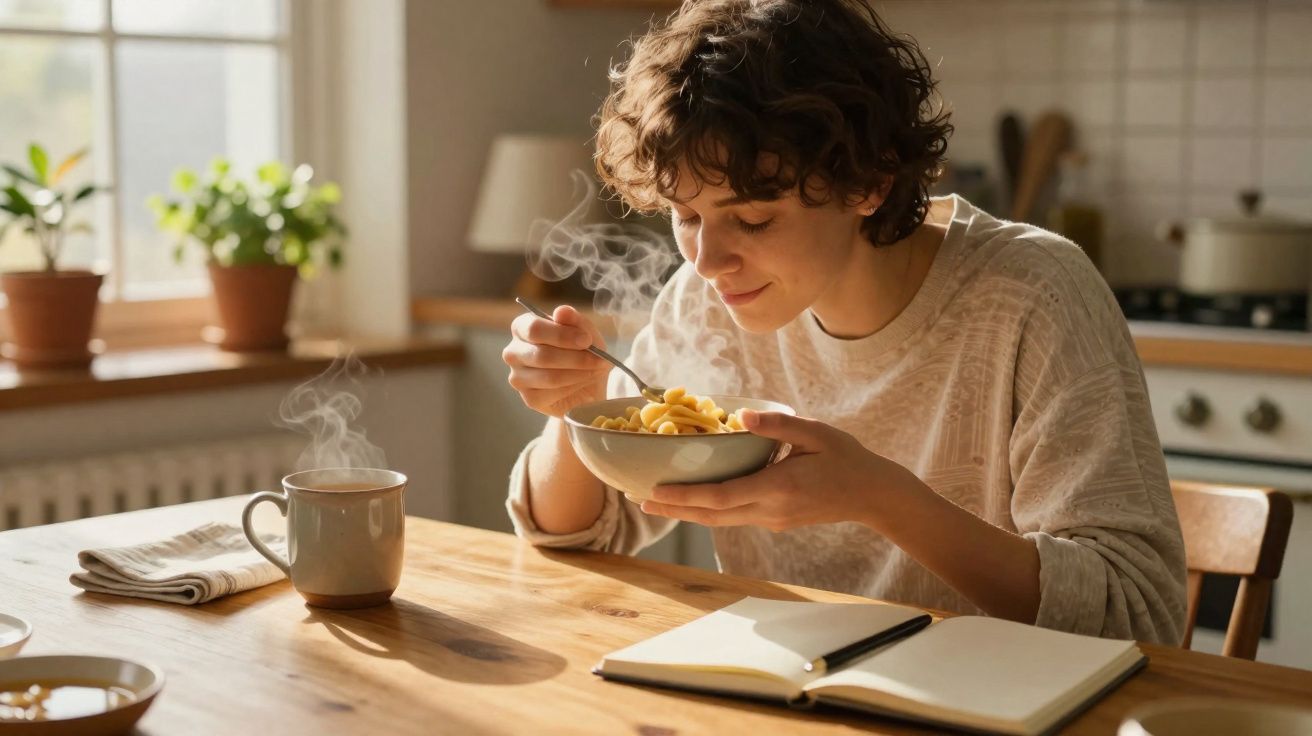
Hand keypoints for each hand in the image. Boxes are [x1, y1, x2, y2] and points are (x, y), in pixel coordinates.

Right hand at [503, 305, 611, 417]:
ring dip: (579, 373)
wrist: (588, 383)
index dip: (562, 334)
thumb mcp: (585, 332)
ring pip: (549, 376)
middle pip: (541, 355)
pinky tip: (584, 381)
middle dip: (576, 358)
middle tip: (599, 359)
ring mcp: (518, 377)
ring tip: (595, 370)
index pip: (533, 328)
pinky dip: (574, 387)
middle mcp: (513, 352)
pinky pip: (553, 393)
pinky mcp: (529, 398)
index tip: (587, 340)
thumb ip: (574, 320)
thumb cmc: (582, 351)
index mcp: (522, 327)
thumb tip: (561, 311)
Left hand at [641, 410, 922, 531]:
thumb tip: (741, 414)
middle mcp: (769, 509)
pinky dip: (709, 510)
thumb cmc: (846, 458)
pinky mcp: (775, 520)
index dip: (685, 496)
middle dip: (675, 509)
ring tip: (657, 502)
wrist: (872, 495)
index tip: (655, 491)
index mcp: (777, 487)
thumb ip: (777, 424)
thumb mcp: (815, 433)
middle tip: (641, 500)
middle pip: (712, 514)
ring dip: (688, 512)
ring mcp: (771, 519)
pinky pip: (734, 516)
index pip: (720, 495)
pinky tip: (694, 500)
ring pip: (721, 520)